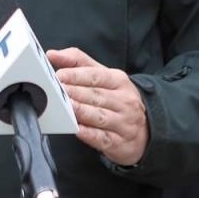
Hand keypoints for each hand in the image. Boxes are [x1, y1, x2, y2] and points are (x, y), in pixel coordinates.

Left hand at [47, 47, 149, 165]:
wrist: (146, 129)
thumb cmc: (116, 99)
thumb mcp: (102, 76)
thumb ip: (78, 62)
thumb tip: (53, 54)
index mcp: (119, 81)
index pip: (96, 75)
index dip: (76, 75)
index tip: (59, 76)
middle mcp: (124, 101)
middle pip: (96, 95)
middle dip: (74, 93)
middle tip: (56, 91)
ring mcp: (124, 123)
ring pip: (99, 116)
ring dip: (80, 111)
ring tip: (64, 108)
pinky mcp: (120, 143)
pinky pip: (103, 138)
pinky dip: (89, 134)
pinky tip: (77, 130)